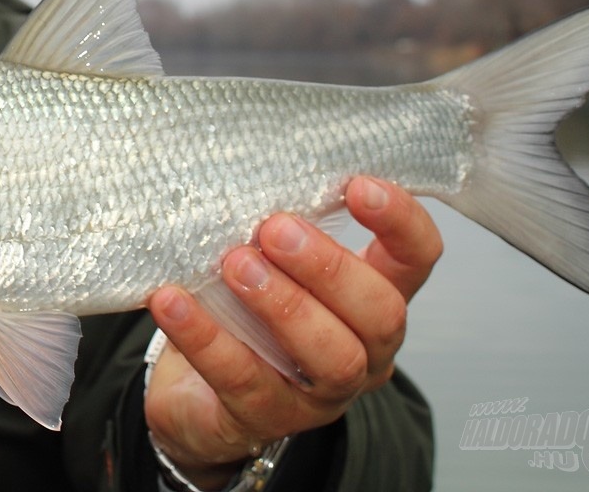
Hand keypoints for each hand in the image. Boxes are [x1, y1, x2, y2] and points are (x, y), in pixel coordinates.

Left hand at [144, 177, 442, 489]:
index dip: (400, 222)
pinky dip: (205, 337)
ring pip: (331, 358)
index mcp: (370, 300)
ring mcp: (318, 395)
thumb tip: (249, 168)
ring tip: (235, 264)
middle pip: (381, 313)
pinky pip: (242, 380)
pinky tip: (172, 301)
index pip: (416, 259)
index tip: (359, 185)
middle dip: (331, 267)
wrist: (196, 397)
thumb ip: (279, 226)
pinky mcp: (263, 420)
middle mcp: (362, 351)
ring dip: (283, 305)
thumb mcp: (270, 263)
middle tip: (277, 229)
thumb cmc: (242, 312)